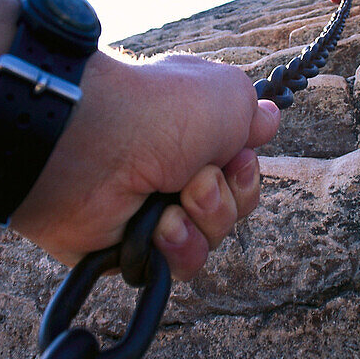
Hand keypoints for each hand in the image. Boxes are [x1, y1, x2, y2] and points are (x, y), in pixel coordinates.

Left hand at [10, 50, 279, 279]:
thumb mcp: (227, 93)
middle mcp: (173, 171)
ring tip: (175, 203)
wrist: (91, 144)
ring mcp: (151, 212)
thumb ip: (253, 113)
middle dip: (227, 197)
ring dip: (205, 221)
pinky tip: (159, 228)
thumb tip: (267, 120)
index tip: (237, 158)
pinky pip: (179, 265)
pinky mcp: (132, 250)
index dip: (246, 170)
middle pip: (232, 208)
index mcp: (192, 132)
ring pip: (211, 239)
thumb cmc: (159, 109)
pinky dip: (178, 247)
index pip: (240, 168)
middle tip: (198, 180)